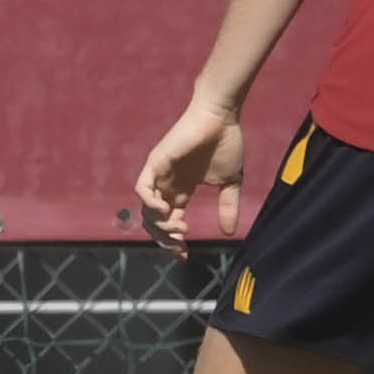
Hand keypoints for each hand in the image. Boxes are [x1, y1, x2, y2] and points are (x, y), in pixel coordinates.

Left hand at [136, 95, 248, 238]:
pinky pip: (142, 188)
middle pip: (156, 221)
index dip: (175, 242)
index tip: (185, 256)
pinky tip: (165, 211)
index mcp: (182, 190)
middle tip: (181, 246)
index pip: (171, 222)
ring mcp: (159, 175)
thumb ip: (227, 206)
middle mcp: (167, 185)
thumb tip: (229, 232)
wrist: (221, 118)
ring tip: (179, 229)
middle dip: (165, 239)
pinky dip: (149, 203)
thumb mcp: (230, 182)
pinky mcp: (155, 163)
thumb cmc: (226, 144)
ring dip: (160, 225)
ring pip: (146, 209)